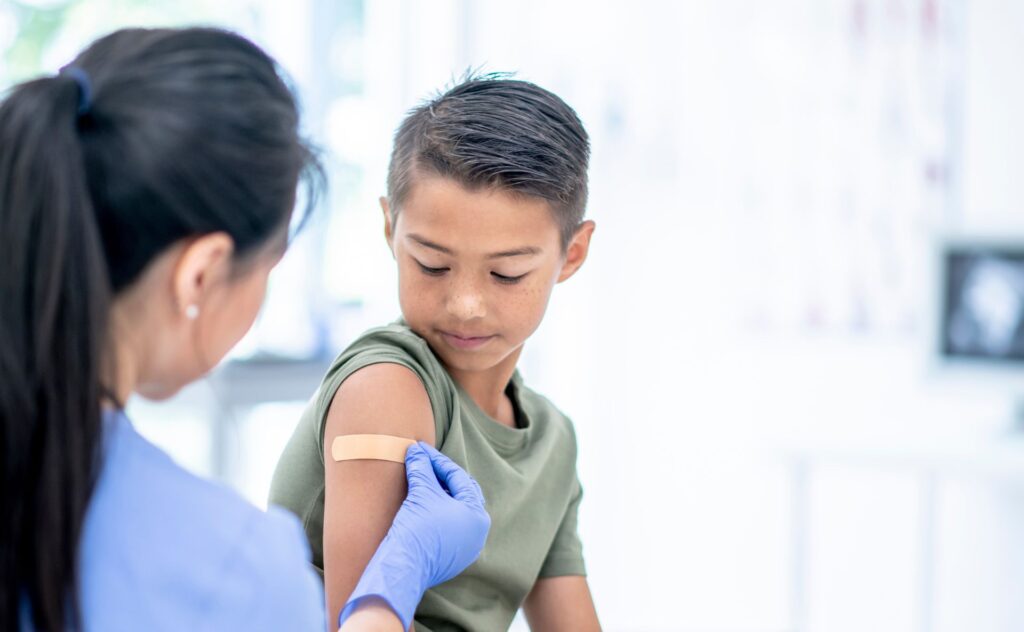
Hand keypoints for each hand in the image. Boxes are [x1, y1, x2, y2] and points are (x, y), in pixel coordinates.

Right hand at [337, 442, 490, 629]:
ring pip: (454, 512)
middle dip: (442, 477)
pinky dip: (436, 514)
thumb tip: (416, 450)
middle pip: (461, 494)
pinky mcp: (451, 559)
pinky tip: (422, 506)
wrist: (403, 567)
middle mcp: (477, 532)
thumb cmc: (417, 529)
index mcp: (477, 514)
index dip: (436, 461)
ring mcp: (466, 547)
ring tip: (422, 481)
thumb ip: (422, 468)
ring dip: (439, 495)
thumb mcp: (421, 492)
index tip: (420, 450)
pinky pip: (447, 529)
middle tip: (424, 463)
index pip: (458, 478)